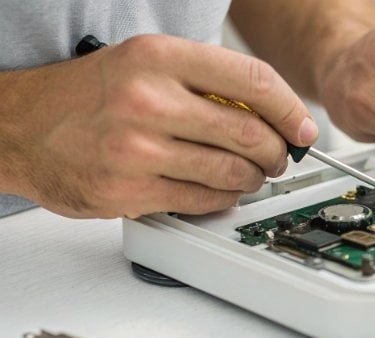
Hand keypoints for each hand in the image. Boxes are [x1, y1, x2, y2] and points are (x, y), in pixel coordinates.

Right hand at [2, 34, 316, 217]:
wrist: (18, 128)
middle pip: (249, 132)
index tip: (303, 127)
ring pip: (232, 172)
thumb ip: (206, 80)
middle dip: (277, 151)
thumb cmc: (87, 96)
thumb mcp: (144, 62)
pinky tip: (222, 190)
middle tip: (280, 156)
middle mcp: (148, 99)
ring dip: (255, 178)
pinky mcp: (128, 190)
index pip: (252, 80)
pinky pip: (203, 200)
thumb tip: (273, 112)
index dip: (290, 109)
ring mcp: (137, 148)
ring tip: (252, 174)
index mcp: (158, 57)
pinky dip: (225, 198)